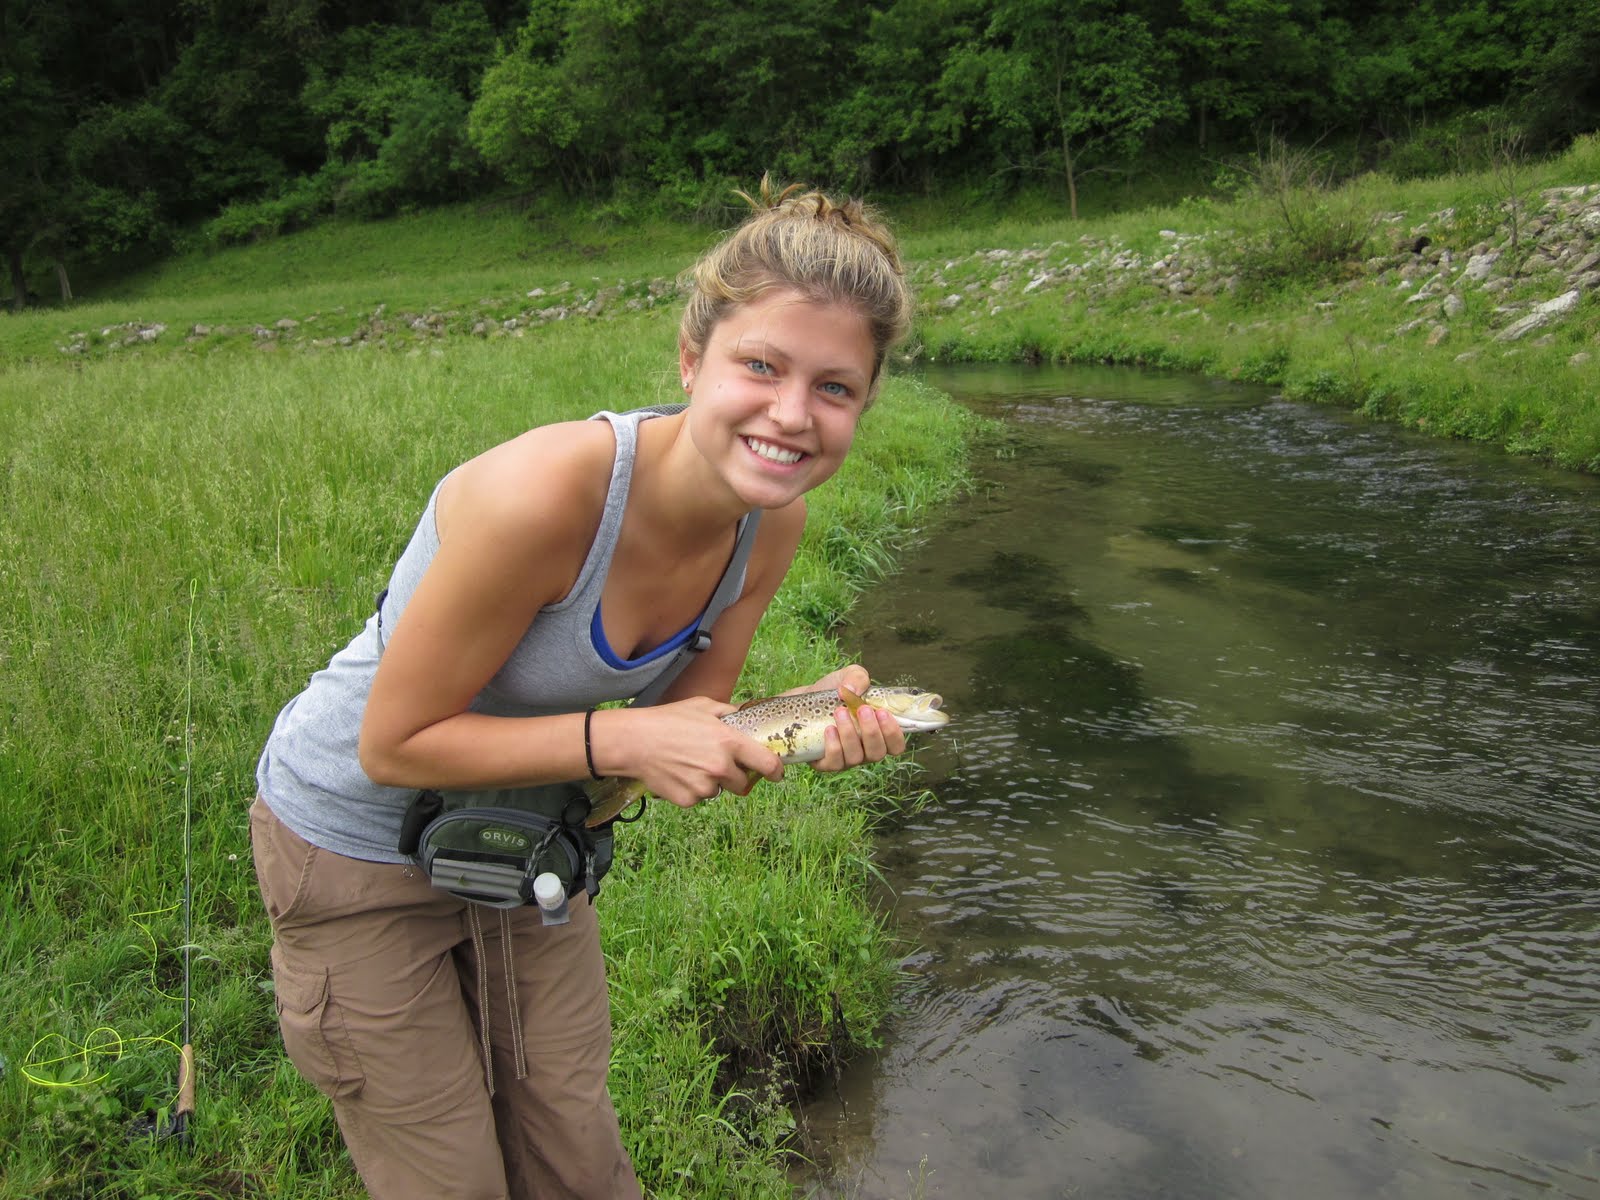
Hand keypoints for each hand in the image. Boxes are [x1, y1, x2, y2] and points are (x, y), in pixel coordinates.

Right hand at [599, 697, 783, 809]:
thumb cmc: (667, 720)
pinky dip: (692, 789)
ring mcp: (704, 787)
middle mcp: (720, 767)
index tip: (776, 773)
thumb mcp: (703, 706)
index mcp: (729, 742)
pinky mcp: (688, 800)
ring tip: (691, 763)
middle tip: (720, 764)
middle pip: (743, 784)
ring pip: (718, 791)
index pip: (767, 764)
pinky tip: (679, 773)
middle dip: (736, 777)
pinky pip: (698, 798)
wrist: (633, 742)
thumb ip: (730, 712)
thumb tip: (746, 714)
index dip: (776, 771)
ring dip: (712, 782)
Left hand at [807, 664, 906, 772]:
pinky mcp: (826, 763)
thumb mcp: (849, 676)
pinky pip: (835, 762)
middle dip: (872, 732)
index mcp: (878, 733)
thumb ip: (858, 677)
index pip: (896, 745)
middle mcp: (865, 750)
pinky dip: (834, 746)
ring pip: (856, 757)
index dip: (893, 733)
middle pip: (877, 753)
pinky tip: (829, 729)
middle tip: (862, 709)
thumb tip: (853, 690)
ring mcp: (847, 758)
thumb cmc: (834, 691)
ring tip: (840, 712)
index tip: (882, 712)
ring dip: (850, 734)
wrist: (805, 699)